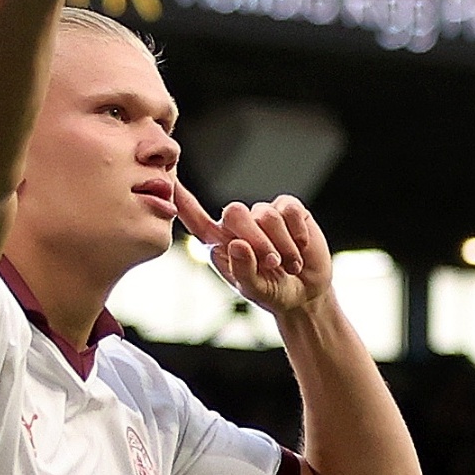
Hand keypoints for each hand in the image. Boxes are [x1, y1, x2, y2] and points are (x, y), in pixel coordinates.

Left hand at [175, 184, 335, 319]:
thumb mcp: (253, 289)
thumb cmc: (270, 291)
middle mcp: (238, 225)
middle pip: (234, 212)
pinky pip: (289, 210)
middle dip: (255, 239)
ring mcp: (262, 214)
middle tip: (271, 264)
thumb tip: (237, 244)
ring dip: (281, 245)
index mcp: (219, 243)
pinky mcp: (288, 208)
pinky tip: (300, 248)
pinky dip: (297, 233)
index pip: (196, 220)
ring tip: (289, 265)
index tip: (170, 183)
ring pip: (266, 215)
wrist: (304, 291)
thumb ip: (243, 269)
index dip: (183, 201)